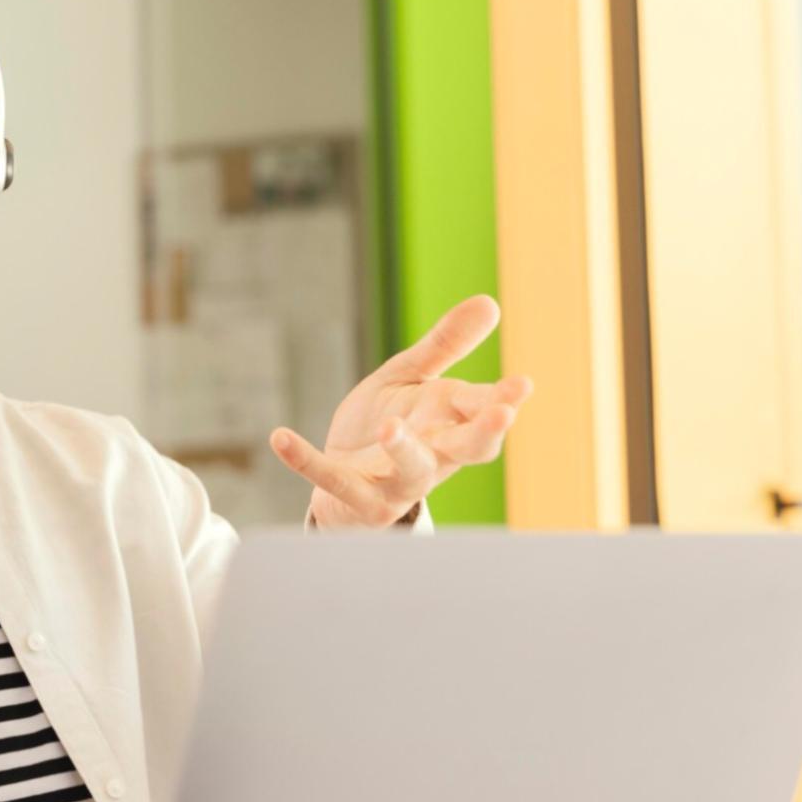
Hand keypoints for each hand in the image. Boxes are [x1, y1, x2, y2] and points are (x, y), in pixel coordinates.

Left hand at [268, 295, 532, 528]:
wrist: (342, 476)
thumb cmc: (388, 424)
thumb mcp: (411, 379)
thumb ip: (444, 345)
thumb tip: (489, 302)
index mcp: (449, 422)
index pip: (483, 411)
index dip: (502, 401)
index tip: (521, 385)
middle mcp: (432, 456)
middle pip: (467, 449)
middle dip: (484, 433)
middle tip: (502, 415)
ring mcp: (396, 482)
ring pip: (410, 472)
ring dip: (404, 450)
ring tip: (392, 427)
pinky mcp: (356, 498)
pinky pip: (332, 480)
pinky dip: (306, 461)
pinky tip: (280, 437)